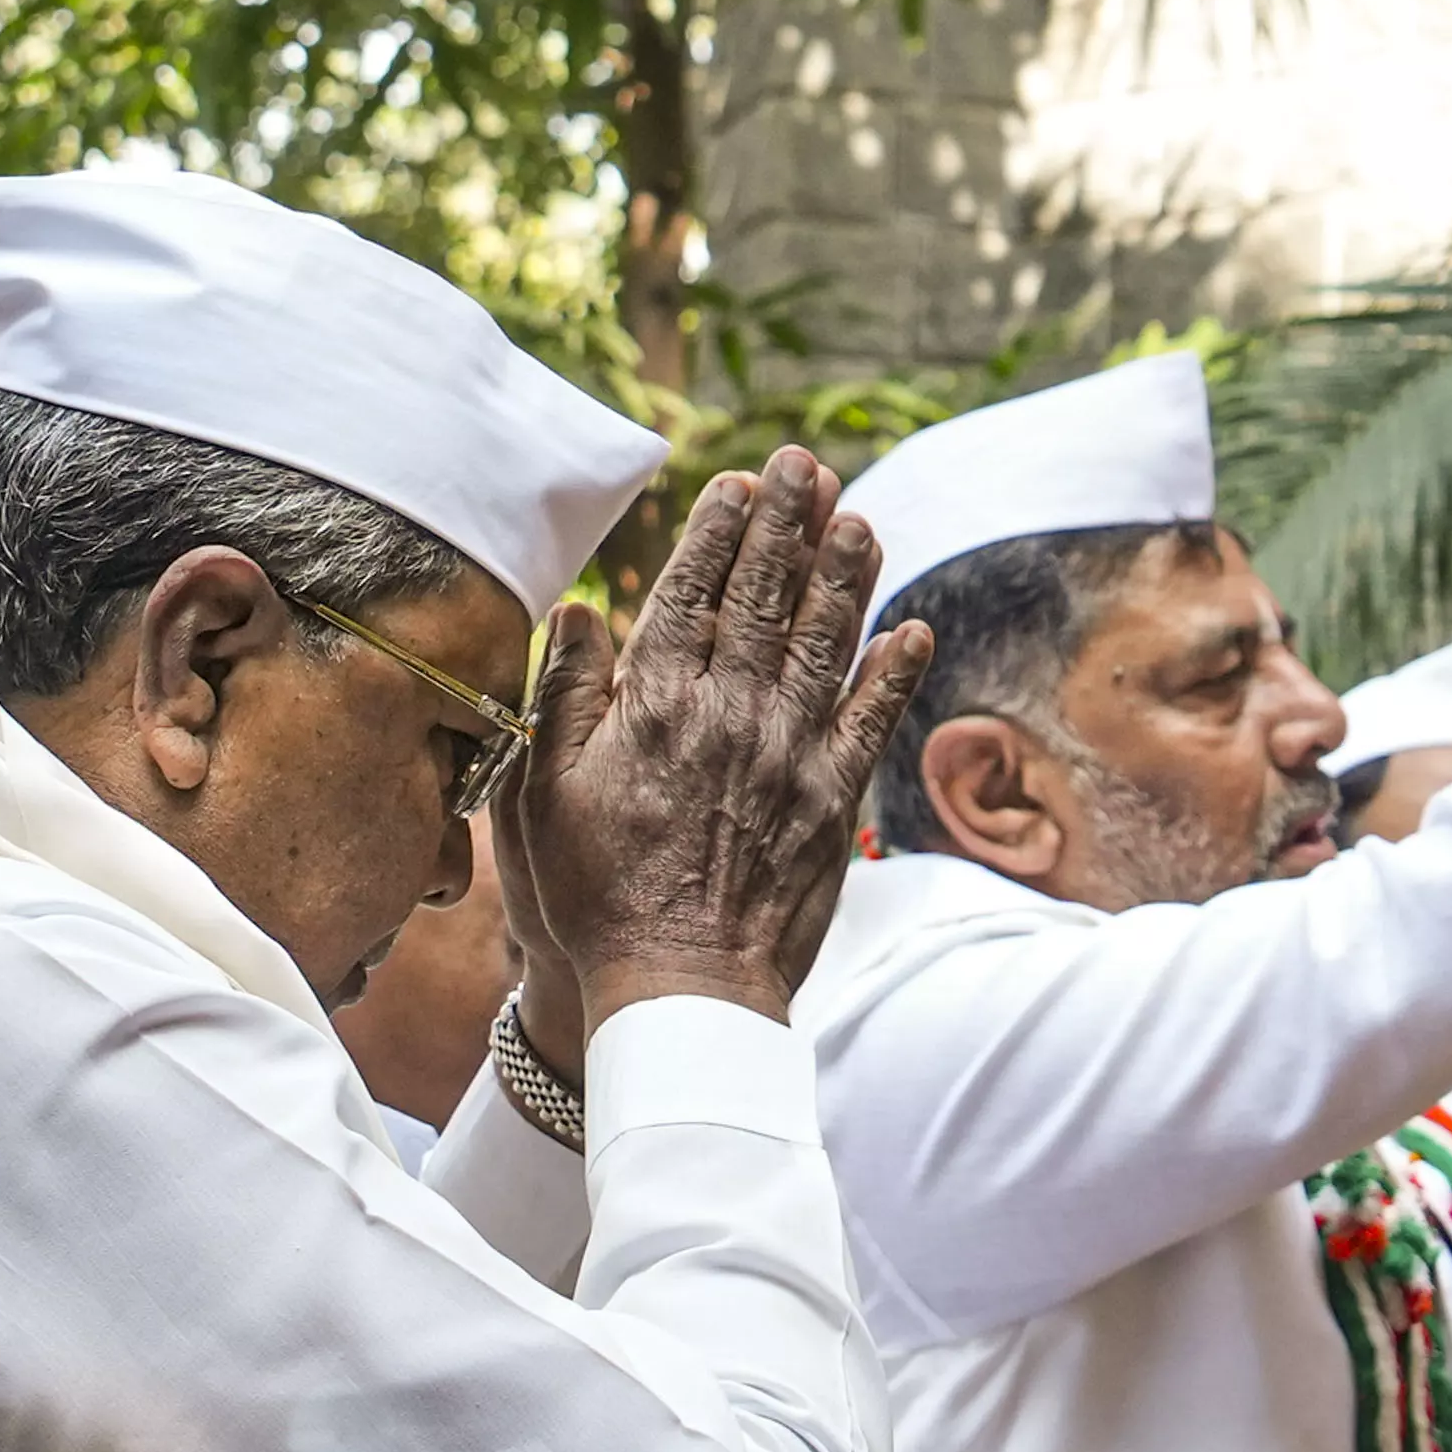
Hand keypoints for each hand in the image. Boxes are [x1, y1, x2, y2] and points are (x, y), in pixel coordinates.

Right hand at [495, 448, 932, 1048]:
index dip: (719, 535)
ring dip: (846, 577)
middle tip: (808, 465)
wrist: (676, 986)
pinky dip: (895, 676)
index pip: (691, 597)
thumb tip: (580, 609)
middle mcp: (729, 717)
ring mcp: (789, 757)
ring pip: (824, 645)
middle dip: (787, 526)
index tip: (740, 484)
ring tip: (860, 518)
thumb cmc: (591, 899)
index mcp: (654, 708)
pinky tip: (913, 632)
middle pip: (764, 601)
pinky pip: (873, 725)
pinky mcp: (833, 803)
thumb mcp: (538, 795)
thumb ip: (563, 698)